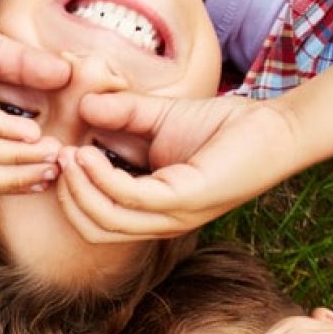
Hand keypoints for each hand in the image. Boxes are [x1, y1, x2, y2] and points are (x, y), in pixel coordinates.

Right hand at [53, 90, 305, 240]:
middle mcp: (160, 222)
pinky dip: (102, 178)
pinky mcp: (186, 200)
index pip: (96, 221)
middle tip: (57, 158)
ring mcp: (173, 216)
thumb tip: (83, 104)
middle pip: (94, 229)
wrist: (275, 127)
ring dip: (79, 188)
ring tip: (69, 154)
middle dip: (67, 196)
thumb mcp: (160, 118)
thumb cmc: (225, 127)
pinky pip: (130, 198)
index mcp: (152, 210)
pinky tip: (89, 152)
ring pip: (106, 220)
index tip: (57, 156)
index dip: (69, 193)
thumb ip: (123, 114)